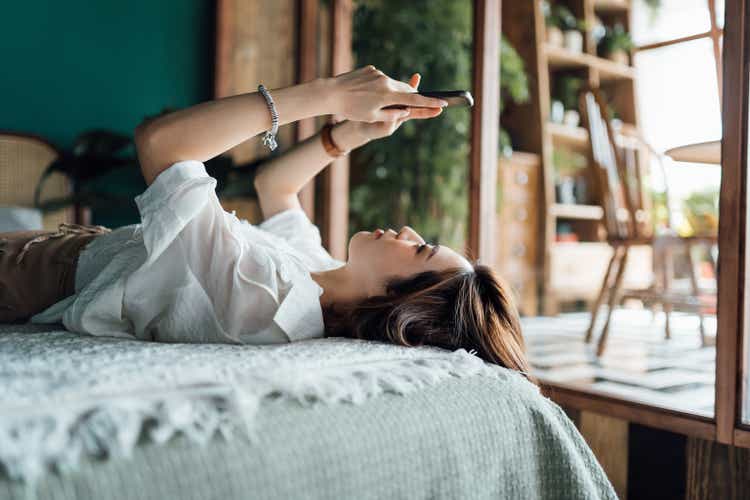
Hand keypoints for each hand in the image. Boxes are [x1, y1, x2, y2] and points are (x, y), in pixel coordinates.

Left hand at [329, 66, 446, 122]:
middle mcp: (386, 81)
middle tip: (418, 103)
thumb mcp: (373, 117)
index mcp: (388, 95)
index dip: (429, 103)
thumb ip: (393, 114)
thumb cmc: (351, 109)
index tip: (443, 104)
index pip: (414, 100)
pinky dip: (379, 87)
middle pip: (406, 90)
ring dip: (392, 93)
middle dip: (411, 97)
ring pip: (393, 84)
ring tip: (376, 102)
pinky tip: (366, 93)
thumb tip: (407, 111)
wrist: (331, 93)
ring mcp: (378, 73)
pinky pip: (380, 79)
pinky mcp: (370, 69)